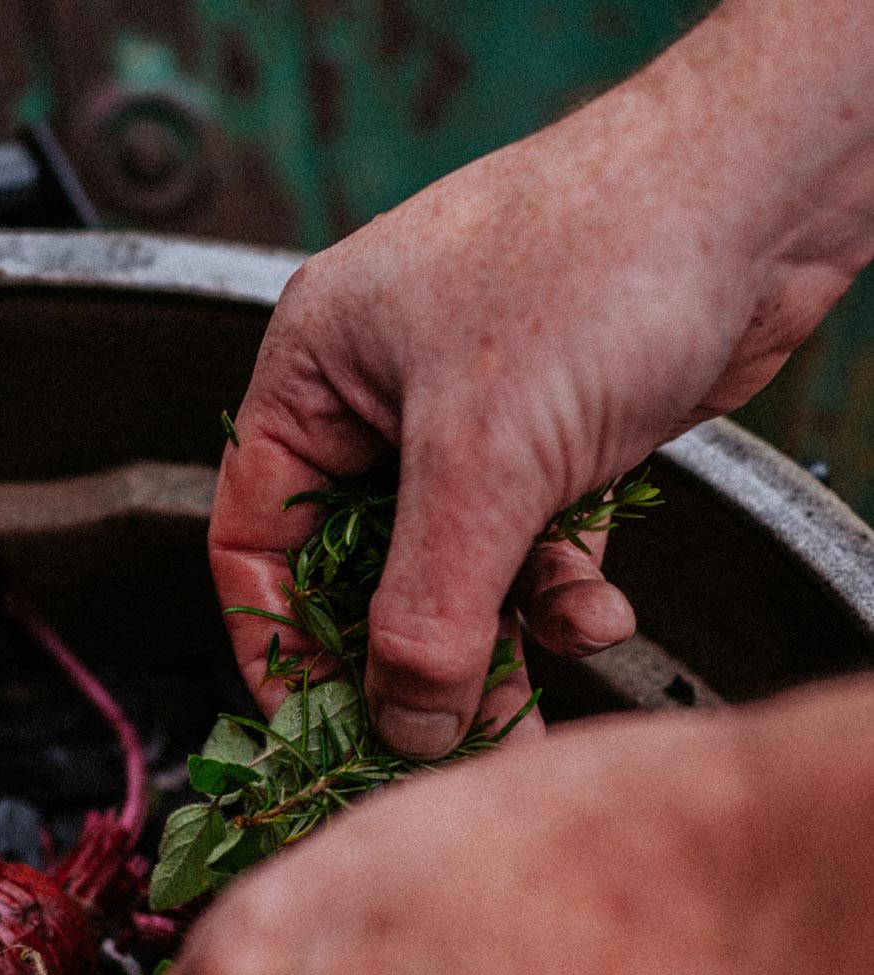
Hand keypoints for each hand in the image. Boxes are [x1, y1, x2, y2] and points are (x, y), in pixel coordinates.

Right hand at [212, 10, 873, 759]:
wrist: (763, 191)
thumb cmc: (599, 261)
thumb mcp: (481, 461)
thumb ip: (427, 610)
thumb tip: (401, 722)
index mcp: (315, 371)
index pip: (254, 537)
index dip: (277, 640)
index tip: (314, 724)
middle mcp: (384, 397)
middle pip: (360, 571)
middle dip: (403, 660)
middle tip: (429, 739)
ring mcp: (474, 419)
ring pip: (454, 573)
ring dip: (493, 645)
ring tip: (523, 710)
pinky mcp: (557, 440)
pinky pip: (533, 550)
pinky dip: (561, 594)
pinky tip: (598, 616)